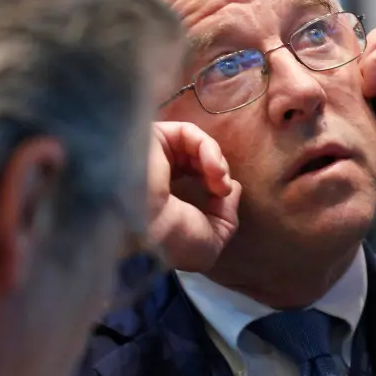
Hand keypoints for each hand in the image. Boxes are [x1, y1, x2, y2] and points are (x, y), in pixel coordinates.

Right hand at [147, 121, 240, 273]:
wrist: (142, 229)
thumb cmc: (171, 242)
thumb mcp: (209, 242)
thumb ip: (227, 218)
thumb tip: (233, 187)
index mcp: (161, 199)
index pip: (193, 179)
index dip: (216, 186)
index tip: (223, 200)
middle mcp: (154, 174)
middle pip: (196, 159)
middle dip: (218, 173)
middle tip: (223, 190)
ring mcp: (151, 153)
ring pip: (194, 144)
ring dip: (217, 162)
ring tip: (220, 181)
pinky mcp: (150, 136)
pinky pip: (188, 132)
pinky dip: (209, 148)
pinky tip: (213, 169)